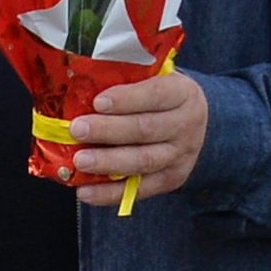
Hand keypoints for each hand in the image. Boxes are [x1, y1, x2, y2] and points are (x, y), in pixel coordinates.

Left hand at [68, 66, 209, 205]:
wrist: (192, 121)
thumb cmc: (160, 96)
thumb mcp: (154, 77)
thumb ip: (127, 80)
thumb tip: (80, 88)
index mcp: (182, 93)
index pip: (155, 95)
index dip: (126, 99)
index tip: (98, 102)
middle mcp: (186, 125)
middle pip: (146, 130)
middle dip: (108, 130)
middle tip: (78, 130)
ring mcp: (180, 156)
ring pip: (143, 161)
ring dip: (108, 162)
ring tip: (80, 161)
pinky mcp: (171, 179)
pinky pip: (139, 189)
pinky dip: (110, 193)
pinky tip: (86, 191)